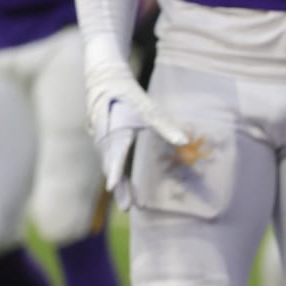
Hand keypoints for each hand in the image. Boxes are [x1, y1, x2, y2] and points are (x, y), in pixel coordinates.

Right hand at [83, 48, 194, 210]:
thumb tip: (185, 142)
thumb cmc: (128, 93)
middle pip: (110, 165)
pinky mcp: (101, 138)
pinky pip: (107, 159)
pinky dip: (114, 172)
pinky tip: (122, 185)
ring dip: (117, 183)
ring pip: (107, 163)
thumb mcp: (148, 108)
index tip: (113, 186)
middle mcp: (103, 135)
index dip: (113, 170)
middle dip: (119, 187)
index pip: (114, 153)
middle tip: (128, 208)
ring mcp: (100, 137)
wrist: (103, 77)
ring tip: (127, 202)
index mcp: (114, 127)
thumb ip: (166, 126)